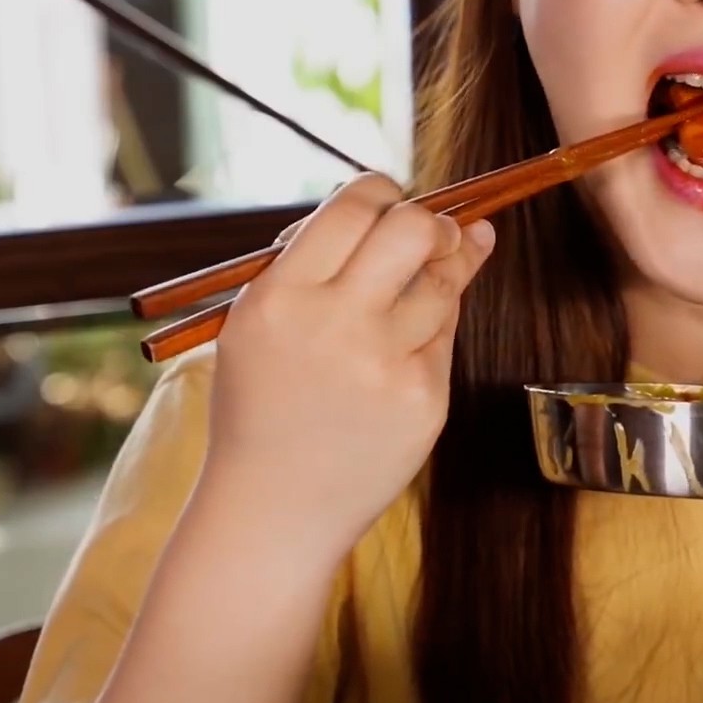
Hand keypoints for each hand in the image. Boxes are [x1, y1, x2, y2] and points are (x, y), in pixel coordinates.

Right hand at [199, 172, 494, 562]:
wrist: (272, 510)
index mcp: (281, 296)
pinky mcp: (423, 399)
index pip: (354, 206)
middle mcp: (334, 323)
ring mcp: (384, 363)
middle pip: (414, 229)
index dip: (383, 192)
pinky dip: (430, 334)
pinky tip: (403, 353)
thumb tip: (393, 205)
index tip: (391, 201)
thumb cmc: (264, 406)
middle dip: (430, 222)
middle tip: (429, 237)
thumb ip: (314, 264)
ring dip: (441, 273)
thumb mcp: (257, 325)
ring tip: (418, 291)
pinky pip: (445, 337)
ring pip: (443, 282)